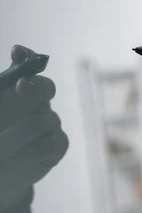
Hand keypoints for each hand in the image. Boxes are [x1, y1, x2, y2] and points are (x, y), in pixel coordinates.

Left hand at [0, 45, 68, 209]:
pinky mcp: (58, 145)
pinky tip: (13, 160)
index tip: (17, 52)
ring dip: (14, 135)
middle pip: (46, 88)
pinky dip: (28, 152)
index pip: (28, 68)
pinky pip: (50, 143)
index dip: (27, 59)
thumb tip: (17, 62)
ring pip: (41, 120)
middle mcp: (36, 104)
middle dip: (35, 87)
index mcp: (16, 92)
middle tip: (21, 87)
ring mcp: (50, 124)